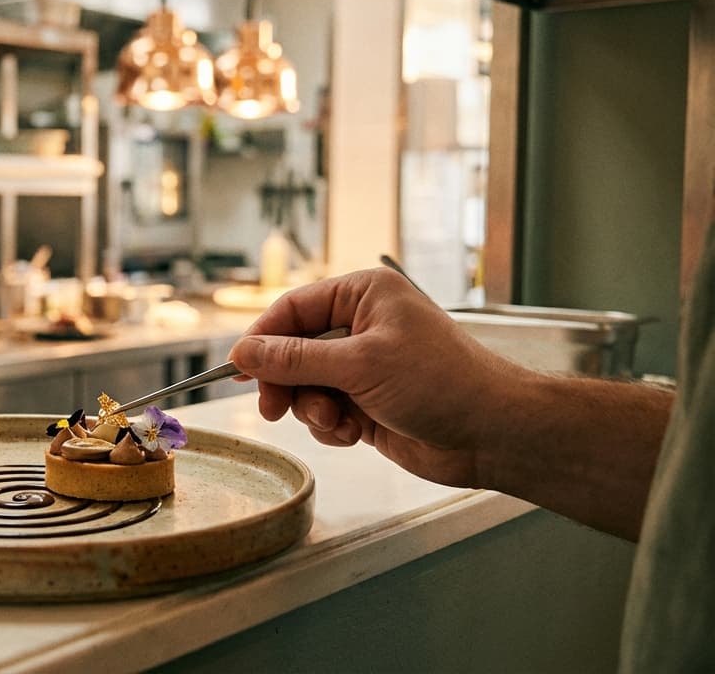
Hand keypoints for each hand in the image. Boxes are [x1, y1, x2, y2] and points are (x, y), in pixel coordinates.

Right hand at [227, 268, 529, 487]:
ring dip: (311, 409)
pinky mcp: (368, 402)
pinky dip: (331, 427)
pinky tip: (353, 433)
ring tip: (336, 421)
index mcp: (363, 295)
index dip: (261, 339)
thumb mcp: (359, 365)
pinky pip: (325, 411)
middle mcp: (362, 325)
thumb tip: (242, 352)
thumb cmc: (443, 383)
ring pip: (305, 385)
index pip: (292, 309)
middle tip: (274, 409)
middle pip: (293, 350)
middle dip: (286, 382)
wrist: (493, 434)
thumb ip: (294, 360)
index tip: (237, 368)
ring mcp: (365, 366)